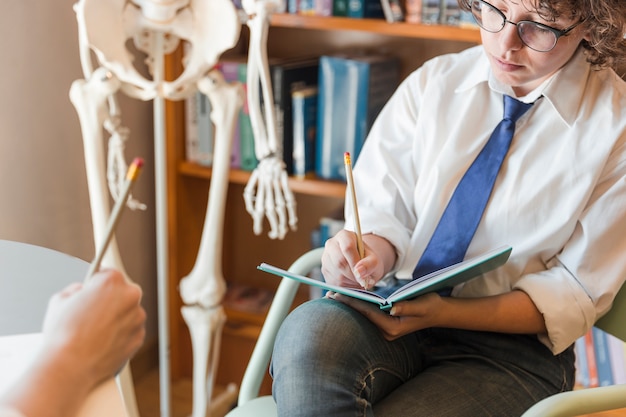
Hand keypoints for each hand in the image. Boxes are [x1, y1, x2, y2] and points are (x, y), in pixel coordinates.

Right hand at [42, 269, 145, 387]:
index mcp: (112, 281)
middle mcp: (130, 296)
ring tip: (95, 331)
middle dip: (109, 300)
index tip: (94, 288)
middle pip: (122, 292)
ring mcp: (137, 318)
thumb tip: (81, 291)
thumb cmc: (64, 335)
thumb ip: (76, 289)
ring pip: (128, 312)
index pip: (108, 274)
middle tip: (92, 312)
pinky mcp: (139, 337)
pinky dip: (120, 334)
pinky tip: (103, 341)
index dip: (97, 282)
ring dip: (116, 318)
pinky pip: (130, 330)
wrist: (71, 366)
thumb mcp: (60, 299)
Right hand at [321, 230, 389, 288]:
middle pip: (340, 262)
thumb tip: (359, 272)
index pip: (348, 248)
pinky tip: (351, 282)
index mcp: (344, 236)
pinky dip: (345, 286)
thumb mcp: (374, 260)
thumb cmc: (367, 259)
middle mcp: (331, 245)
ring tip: (358, 280)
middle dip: (353, 275)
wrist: (361, 264)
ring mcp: (325, 258)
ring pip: (337, 274)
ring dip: (350, 282)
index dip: (355, 263)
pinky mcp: (324, 270)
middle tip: (363, 280)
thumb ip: (370, 264)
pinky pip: (334, 282)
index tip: (363, 274)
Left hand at [331, 292, 442, 339]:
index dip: (351, 303)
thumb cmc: (432, 306)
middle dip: (346, 304)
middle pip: (362, 316)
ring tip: (333, 296)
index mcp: (394, 327)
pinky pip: (369, 315)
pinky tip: (349, 299)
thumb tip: (391, 307)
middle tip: (327, 294)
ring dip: (350, 305)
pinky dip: (359, 306)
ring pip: (364, 316)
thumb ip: (408, 306)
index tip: (336, 295)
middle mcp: (388, 331)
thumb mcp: (423, 305)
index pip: (368, 313)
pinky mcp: (386, 325)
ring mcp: (386, 330)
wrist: (439, 314)